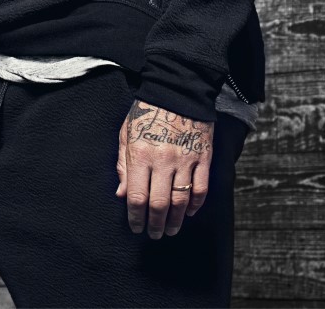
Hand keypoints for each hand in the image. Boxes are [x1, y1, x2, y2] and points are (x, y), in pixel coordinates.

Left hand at [115, 98, 213, 238]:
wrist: (176, 91)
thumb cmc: (146, 113)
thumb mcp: (126, 134)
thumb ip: (123, 165)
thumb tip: (122, 195)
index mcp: (140, 155)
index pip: (137, 198)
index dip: (135, 218)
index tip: (136, 227)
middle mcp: (162, 160)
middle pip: (159, 205)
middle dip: (155, 225)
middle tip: (154, 233)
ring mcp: (185, 160)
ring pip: (181, 201)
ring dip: (176, 220)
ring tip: (171, 229)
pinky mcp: (202, 157)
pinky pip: (201, 188)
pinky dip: (195, 204)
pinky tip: (189, 211)